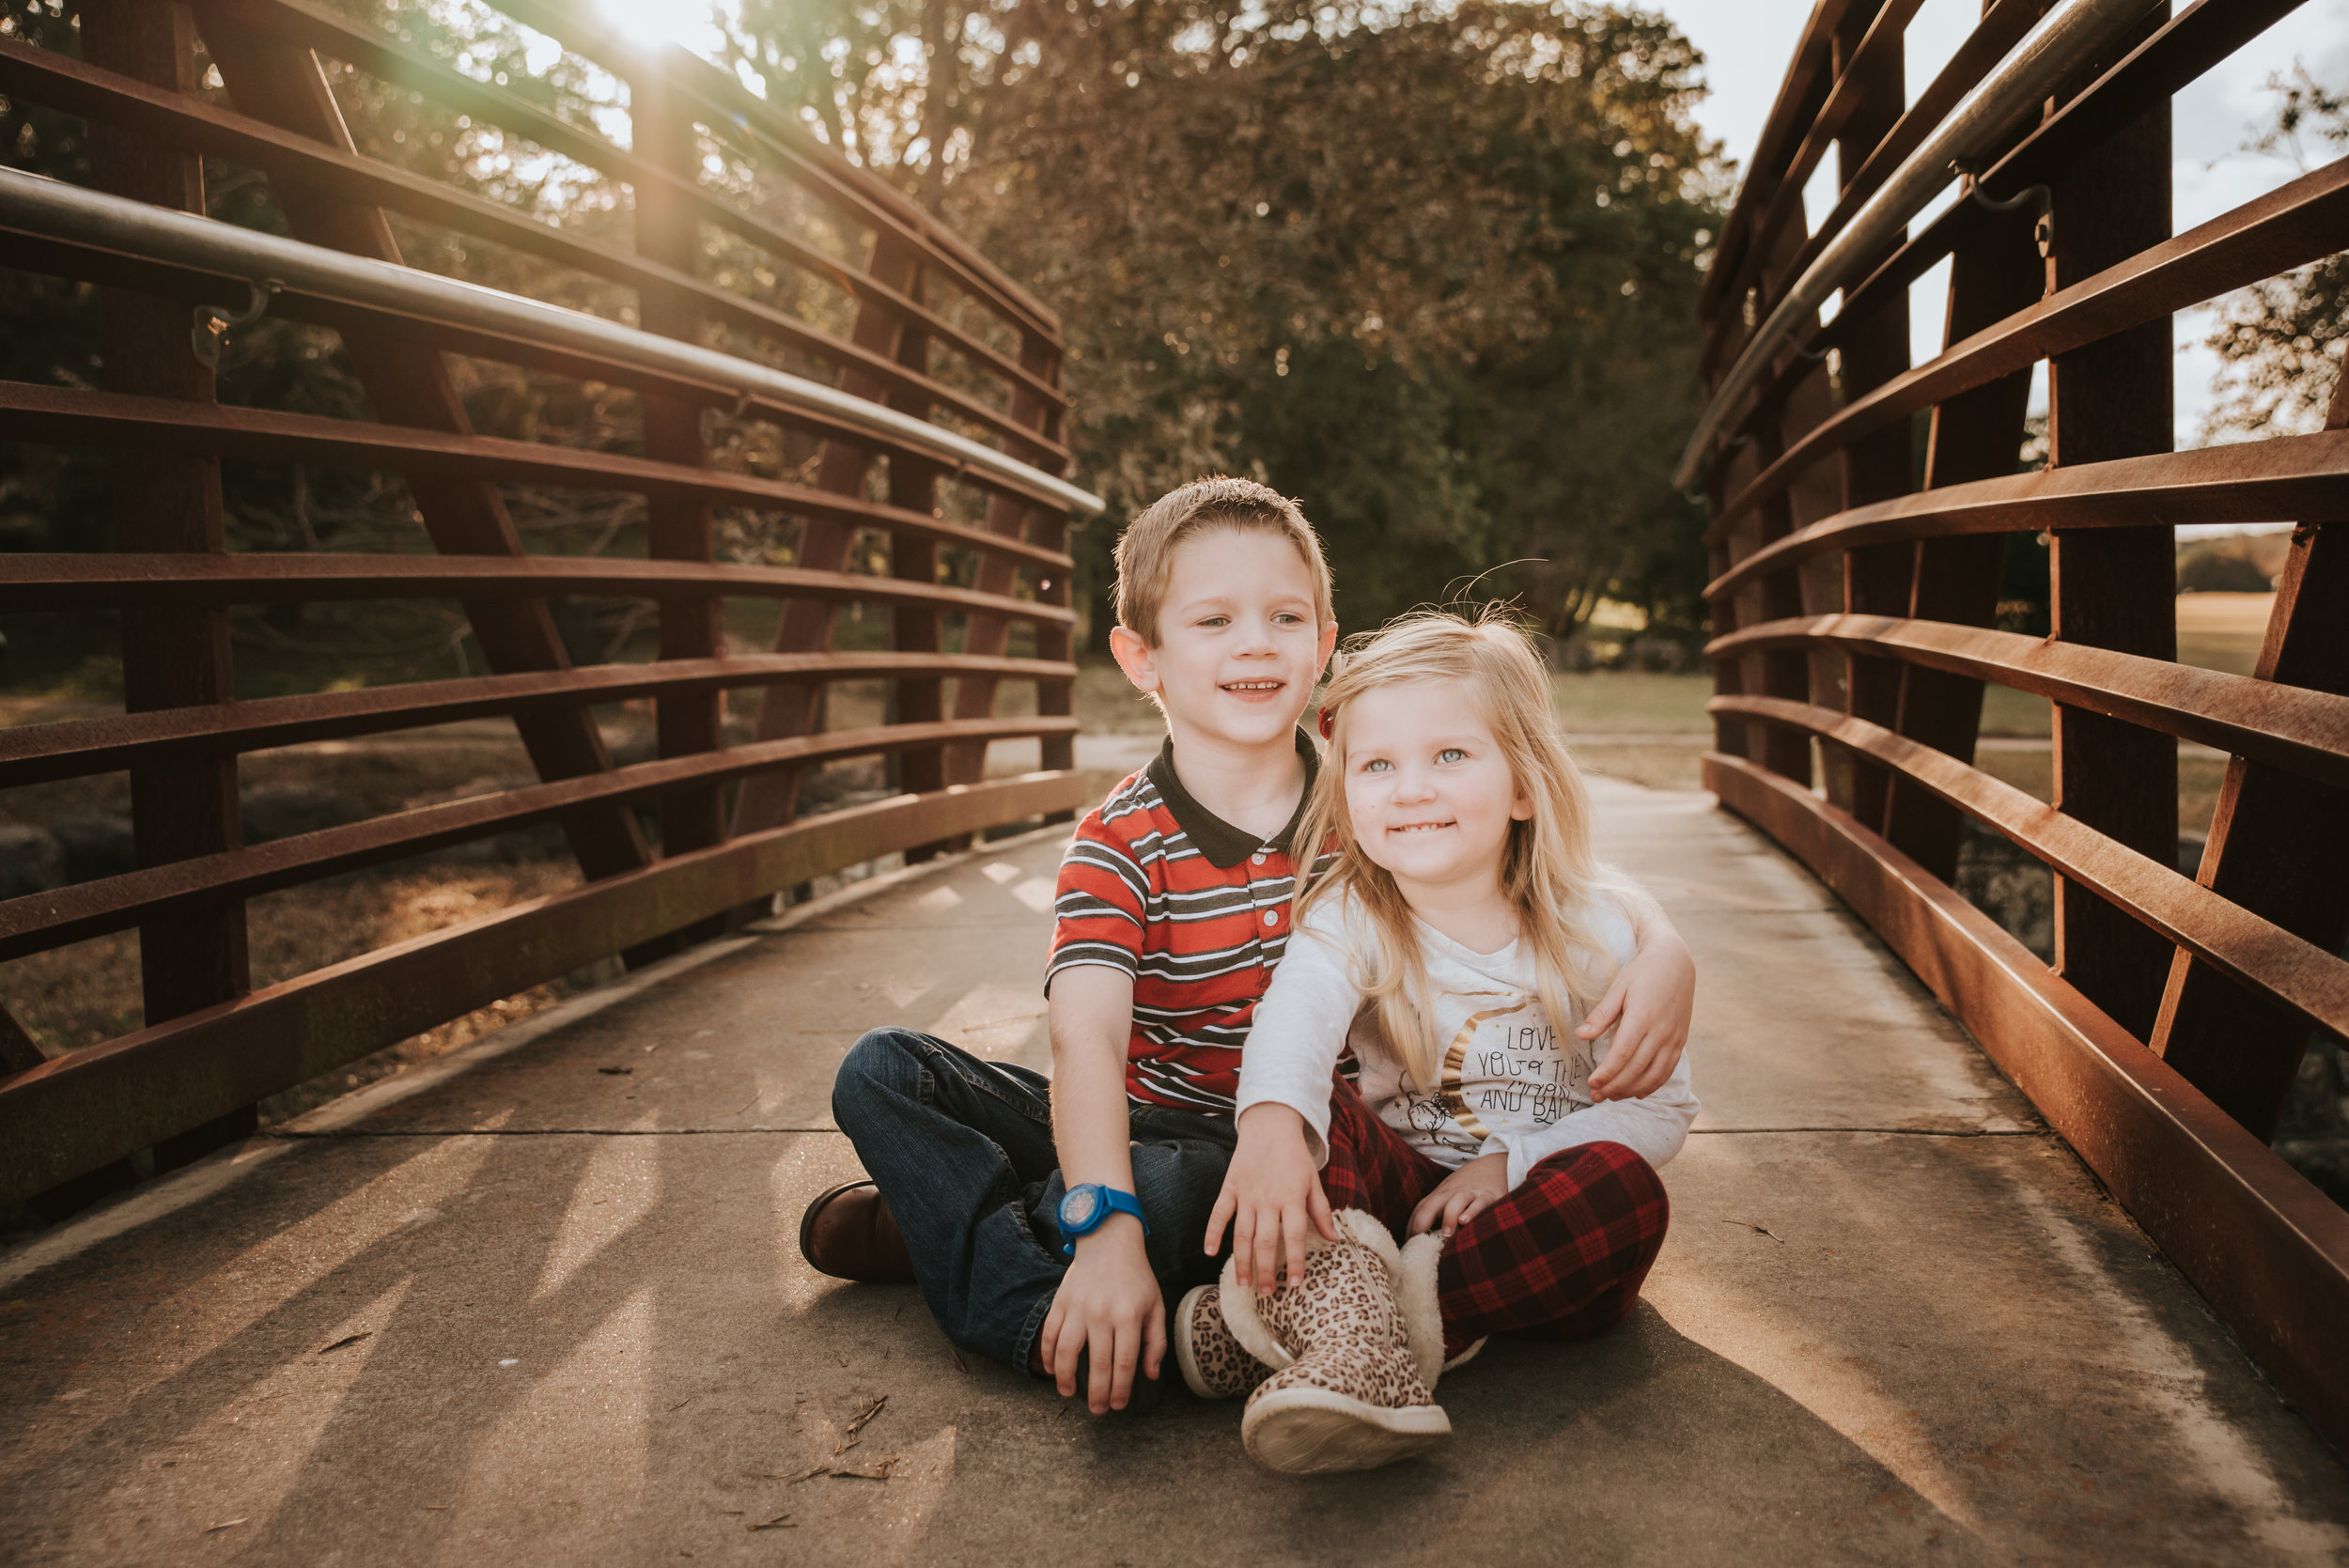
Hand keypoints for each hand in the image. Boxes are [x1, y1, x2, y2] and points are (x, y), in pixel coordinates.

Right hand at [1037, 1216, 1164, 1413]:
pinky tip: (1052, 1371)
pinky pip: (1049, 1334)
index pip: (1124, 1363)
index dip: (1120, 1390)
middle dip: (1097, 1393)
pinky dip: (1047, 1355)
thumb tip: (1150, 1375)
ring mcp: (1077, 1308)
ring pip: (1065, 1352)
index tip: (1118, 1406)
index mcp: (1128, 1316)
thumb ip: (1155, 1341)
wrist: (1108, 1241)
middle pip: (1097, 1364)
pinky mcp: (1060, 1302)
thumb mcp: (1155, 1305)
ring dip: (1065, 1379)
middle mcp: (1101, 1314)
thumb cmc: (1136, 1277)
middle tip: (1098, 1410)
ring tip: (1069, 1394)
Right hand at [1205, 1104, 1336, 1294]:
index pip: (1294, 1236)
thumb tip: (1334, 1240)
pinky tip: (1210, 1253)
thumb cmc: (1295, 1156)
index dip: (1296, 1262)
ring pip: (1242, 1234)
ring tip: (1244, 1284)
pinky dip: (1212, 1232)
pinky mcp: (1230, 1188)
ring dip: (1242, 1261)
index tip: (1295, 1284)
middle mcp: (1268, 1199)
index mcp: (1292, 1198)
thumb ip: (1321, 1211)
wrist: (1270, 1125)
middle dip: (1266, 1270)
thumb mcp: (1313, 1181)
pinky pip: (1219, 1213)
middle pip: (1266, 1241)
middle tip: (1267, 1293)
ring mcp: (1247, 1194)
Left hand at [1407, 1152, 1509, 1238]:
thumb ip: (1437, 1213)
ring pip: (1456, 1201)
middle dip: (1422, 1223)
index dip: (1411, 1228)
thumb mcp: (1449, 1196)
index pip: (1420, 1210)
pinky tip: (1466, 1222)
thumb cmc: (1467, 1188)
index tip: (1407, 1245)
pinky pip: (1480, 1203)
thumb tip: (1421, 1240)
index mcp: (1440, 1195)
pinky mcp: (1489, 1197)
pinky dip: (1472, 1212)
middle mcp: (1451, 1194)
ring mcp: (1470, 1193)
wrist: (1494, 1164)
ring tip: (1446, 1234)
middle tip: (1418, 1242)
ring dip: (1449, 1217)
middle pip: (1431, 1205)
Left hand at [1582, 923, 1694, 1101]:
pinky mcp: (1680, 1040)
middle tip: (1597, 1096)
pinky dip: (1653, 1085)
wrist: (1676, 962)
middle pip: (1636, 1069)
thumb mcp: (1619, 987)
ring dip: (1632, 1090)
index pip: (1622, 1055)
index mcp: (1642, 1017)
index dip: (1606, 1074)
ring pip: (1653, 1074)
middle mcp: (1661, 1031)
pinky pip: (1668, 1070)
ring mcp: (1673, 1038)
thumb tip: (1581, 1035)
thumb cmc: (1642, 972)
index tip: (1592, 1083)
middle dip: (1615, 1086)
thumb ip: (1601, 1014)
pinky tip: (1638, 1092)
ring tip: (1613, 1097)